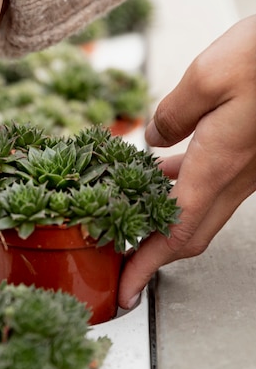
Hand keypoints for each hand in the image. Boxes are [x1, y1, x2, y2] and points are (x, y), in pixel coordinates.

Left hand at [118, 15, 255, 307]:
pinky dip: (182, 186)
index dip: (148, 264)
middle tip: (124, 260)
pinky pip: (211, 182)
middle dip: (154, 253)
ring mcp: (248, 167)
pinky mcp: (251, 152)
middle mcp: (237, 175)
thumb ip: (173, 114)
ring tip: (131, 214)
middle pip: (191, 232)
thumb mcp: (207, 78)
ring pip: (201, 207)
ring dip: (165, 218)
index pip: (176, 231)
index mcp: (220, 164)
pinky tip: (165, 167)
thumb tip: (152, 138)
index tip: (127, 290)